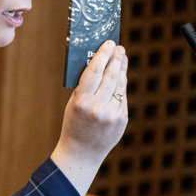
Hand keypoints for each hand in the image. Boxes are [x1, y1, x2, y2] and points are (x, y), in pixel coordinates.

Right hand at [51, 40, 128, 195]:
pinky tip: (121, 77)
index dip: (102, 55)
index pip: (94, 72)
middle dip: (115, 59)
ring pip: (119, 85)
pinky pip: (122, 97)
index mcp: (81, 102)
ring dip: (121, 69)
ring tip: (121, 57)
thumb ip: (86, 86)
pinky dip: (121, 85)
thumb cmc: (74, 124)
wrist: (81, 152)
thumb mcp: (73, 103)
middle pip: (110, 76)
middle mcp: (98, 107)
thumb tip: (99, 64)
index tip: (108, 43)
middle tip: (118, 47)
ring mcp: (112, 114)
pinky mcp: (122, 119)